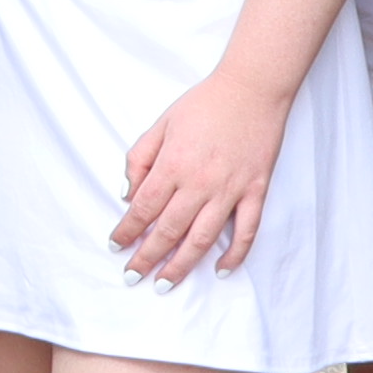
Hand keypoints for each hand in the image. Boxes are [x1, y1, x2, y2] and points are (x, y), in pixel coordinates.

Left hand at [110, 68, 290, 284]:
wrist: (251, 88)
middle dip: (147, 257)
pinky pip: (246, 230)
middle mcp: (199, 182)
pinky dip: (235, 254)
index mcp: (172, 164)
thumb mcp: (161, 123)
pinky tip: (221, 270)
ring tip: (165, 284)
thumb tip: (128, 193)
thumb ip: (140, 158)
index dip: (127, 231)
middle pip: (168, 230)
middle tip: (133, 277)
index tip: (116, 247)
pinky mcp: (255, 191)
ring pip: (202, 238)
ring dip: (182, 265)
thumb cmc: (204, 104)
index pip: (143, 208)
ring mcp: (230, 189)